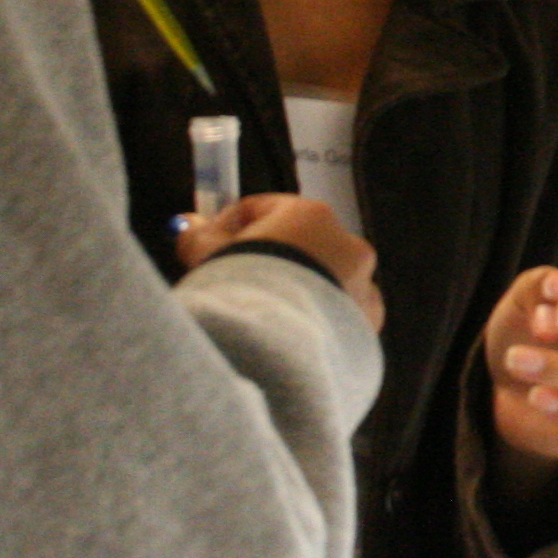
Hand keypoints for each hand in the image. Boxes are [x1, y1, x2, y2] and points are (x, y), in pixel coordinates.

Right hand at [178, 192, 382, 334]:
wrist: (275, 349)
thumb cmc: (241, 291)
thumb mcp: (208, 256)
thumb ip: (199, 235)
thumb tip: (190, 225)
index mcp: (310, 216)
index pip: (266, 209)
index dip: (233, 227)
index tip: (211, 248)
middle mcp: (347, 244)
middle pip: (300, 244)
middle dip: (270, 260)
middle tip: (238, 285)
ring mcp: (363, 284)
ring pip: (324, 280)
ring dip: (299, 291)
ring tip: (267, 317)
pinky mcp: (368, 323)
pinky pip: (341, 316)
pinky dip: (319, 322)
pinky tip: (294, 338)